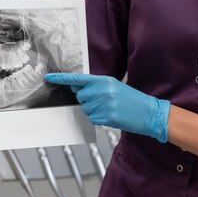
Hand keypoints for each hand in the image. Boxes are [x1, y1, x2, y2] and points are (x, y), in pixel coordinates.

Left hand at [45, 73, 170, 142]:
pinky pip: (91, 118)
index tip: (49, 77)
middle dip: (87, 100)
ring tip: (110, 108)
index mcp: (104, 80)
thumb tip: (77, 89)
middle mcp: (102, 90)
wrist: (148, 112)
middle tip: (103, 101)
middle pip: (80, 96)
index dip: (61, 79)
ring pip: (86, 108)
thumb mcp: (115, 86)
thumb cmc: (132, 100)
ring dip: (94, 110)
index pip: (78, 79)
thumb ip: (96, 86)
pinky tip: (111, 115)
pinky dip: (99, 118)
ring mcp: (103, 104)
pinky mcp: (105, 116)